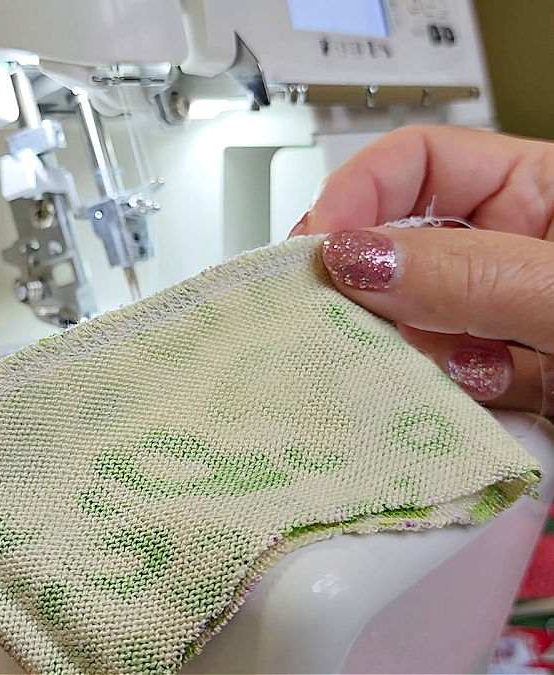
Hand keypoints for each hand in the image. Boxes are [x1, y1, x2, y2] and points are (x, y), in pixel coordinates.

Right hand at [293, 125, 553, 417]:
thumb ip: (470, 274)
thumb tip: (353, 257)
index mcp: (537, 193)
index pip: (416, 161)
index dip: (356, 192)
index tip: (317, 249)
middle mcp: (506, 254)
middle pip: (394, 248)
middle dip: (368, 289)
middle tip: (339, 322)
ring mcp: (499, 322)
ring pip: (406, 327)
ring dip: (415, 356)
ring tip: (457, 374)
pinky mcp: (500, 386)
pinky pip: (435, 386)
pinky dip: (442, 399)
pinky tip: (484, 399)